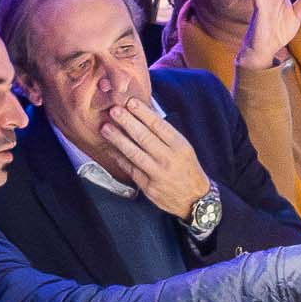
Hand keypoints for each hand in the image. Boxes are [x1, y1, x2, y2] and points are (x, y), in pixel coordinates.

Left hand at [90, 93, 212, 219]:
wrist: (194, 199)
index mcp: (179, 146)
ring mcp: (157, 174)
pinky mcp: (148, 186)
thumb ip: (165, 134)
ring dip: (118, 139)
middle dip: (127, 122)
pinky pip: (130, 169)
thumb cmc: (187, 169)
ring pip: (134, 153)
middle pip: (144, 137)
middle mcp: (169, 159)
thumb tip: (145, 114)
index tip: (131, 102)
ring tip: (106, 128)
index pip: (159, 126)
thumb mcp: (183, 148)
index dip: (143, 113)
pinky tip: (110, 148)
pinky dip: (119, 158)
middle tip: (114, 111)